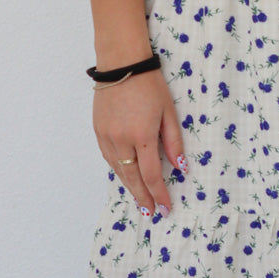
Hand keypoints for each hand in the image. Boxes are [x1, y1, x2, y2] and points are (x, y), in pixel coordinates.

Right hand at [92, 69, 187, 218]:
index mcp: (142, 136)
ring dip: (129, 187)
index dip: (159, 194)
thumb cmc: (150, 84)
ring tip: (140, 200)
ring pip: (118, 170)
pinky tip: (125, 177)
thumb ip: (174, 142)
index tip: (166, 208)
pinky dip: (118, 170)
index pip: (151, 175)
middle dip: (143, 197)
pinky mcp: (98, 130)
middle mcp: (121, 140)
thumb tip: (181, 168)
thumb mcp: (169, 112)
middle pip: (132, 178)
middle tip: (151, 213)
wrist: (121, 64)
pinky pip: (108, 158)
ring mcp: (106, 136)